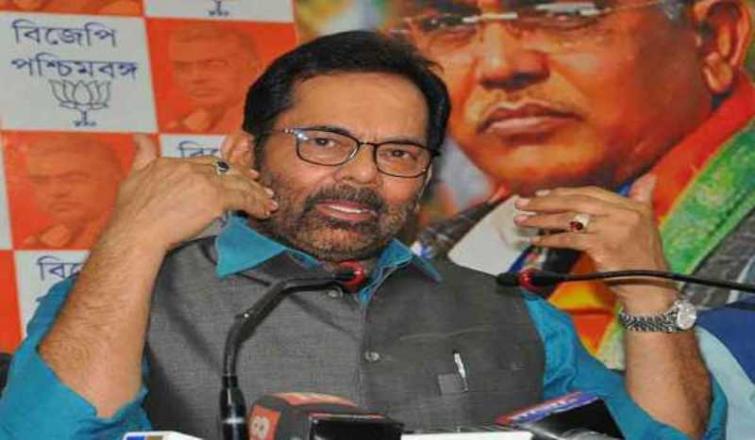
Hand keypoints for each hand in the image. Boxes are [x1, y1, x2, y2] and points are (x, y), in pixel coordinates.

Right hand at [104, 134, 277, 251]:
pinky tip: (263, 211)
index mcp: (174, 162)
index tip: (238, 173)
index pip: (208, 162)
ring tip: (268, 202)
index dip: (225, 168)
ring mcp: (205, 182)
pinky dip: (256, 204)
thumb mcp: (133, 175)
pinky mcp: (215, 199)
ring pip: (238, 183)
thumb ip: (142, 155)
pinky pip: (243, 199)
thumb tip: (139, 135)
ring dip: (256, 193)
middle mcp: (191, 168)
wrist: (136, 232)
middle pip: (227, 169)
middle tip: (260, 185)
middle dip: (246, 177)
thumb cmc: (132, 213)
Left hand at [513, 175, 676, 311]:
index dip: (563, 192)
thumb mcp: (645, 223)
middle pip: (575, 202)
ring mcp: (612, 230)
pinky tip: (536, 240)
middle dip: (545, 202)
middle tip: (522, 203)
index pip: (590, 192)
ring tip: (521, 221)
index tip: (541, 194)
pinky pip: (569, 239)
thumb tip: (651, 176)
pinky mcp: (602, 247)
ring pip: (569, 220)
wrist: (649, 287)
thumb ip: (643, 198)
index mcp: (631, 205)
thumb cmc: (642, 257)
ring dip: (541, 220)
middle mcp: (622, 214)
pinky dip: (550, 239)